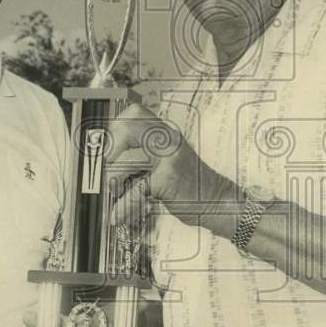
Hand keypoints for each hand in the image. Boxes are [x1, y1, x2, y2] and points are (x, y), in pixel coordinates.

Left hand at [107, 103, 234, 227]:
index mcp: (165, 131)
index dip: (116, 129)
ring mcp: (169, 157)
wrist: (218, 200)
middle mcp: (167, 139)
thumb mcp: (165, 160)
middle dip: (110, 152)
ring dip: (114, 178)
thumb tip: (108, 158)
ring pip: (128, 159)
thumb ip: (143, 153)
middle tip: (110, 170)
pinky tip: (119, 213)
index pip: (133, 113)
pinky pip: (137, 189)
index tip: (112, 149)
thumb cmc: (189, 183)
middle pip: (126, 130)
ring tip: (117, 191)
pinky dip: (124, 204)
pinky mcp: (169, 179)